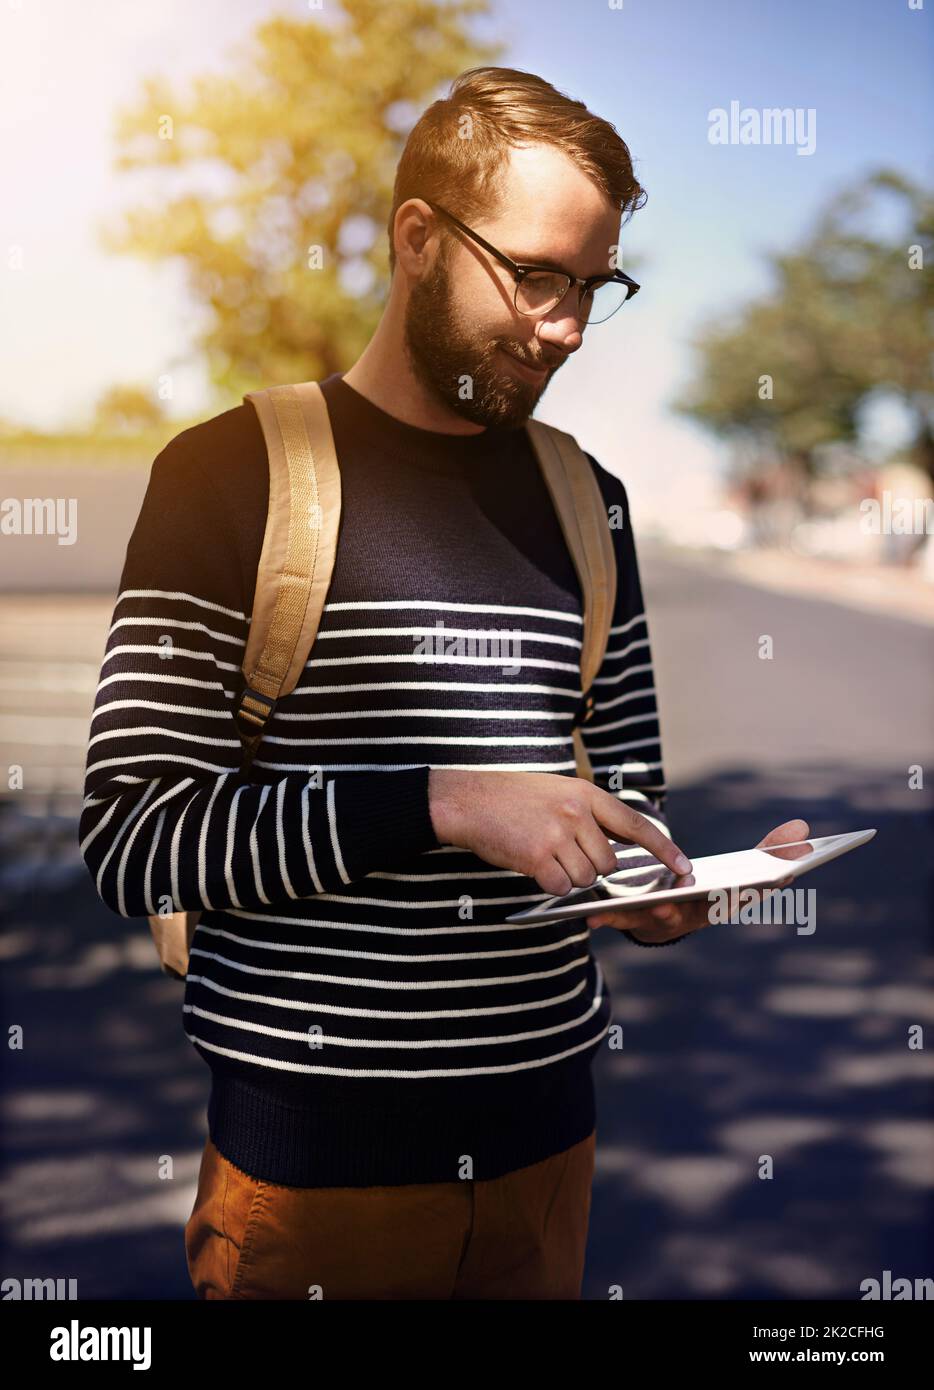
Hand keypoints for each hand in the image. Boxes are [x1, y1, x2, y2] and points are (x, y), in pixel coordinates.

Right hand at [428, 768, 691, 896]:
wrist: (468, 801)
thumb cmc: (511, 799)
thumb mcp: (556, 793)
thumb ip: (586, 815)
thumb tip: (611, 852)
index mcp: (586, 795)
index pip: (636, 825)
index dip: (664, 848)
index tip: (684, 866)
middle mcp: (577, 814)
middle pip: (608, 863)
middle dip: (590, 867)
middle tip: (561, 853)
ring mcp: (558, 835)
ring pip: (586, 879)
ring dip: (566, 876)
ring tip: (541, 853)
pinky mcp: (538, 858)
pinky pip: (561, 887)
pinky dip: (548, 884)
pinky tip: (531, 864)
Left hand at [585, 818, 810, 941]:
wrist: (658, 922)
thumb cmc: (702, 893)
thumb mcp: (739, 869)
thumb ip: (771, 850)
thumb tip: (804, 829)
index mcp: (724, 902)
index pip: (750, 893)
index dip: (767, 884)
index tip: (786, 873)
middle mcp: (698, 915)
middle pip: (712, 908)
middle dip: (720, 899)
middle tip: (727, 889)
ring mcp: (667, 920)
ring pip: (667, 916)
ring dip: (666, 911)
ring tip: (667, 901)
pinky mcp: (635, 921)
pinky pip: (622, 920)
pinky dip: (609, 918)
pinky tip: (594, 915)